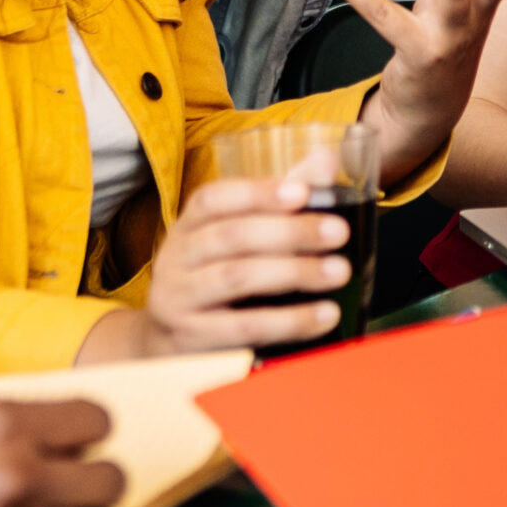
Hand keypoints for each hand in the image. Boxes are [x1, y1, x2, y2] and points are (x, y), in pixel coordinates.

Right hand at [132, 171, 352, 354]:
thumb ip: (281, 199)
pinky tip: (323, 315)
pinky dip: (289, 320)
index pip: (213, 199)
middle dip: (290, 232)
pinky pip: (244, 327)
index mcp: (189, 225)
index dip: (257, 192)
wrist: (167, 348)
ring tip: (339, 271)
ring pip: (236, 278)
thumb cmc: (216, 280)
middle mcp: (177, 258)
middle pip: (231, 236)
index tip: (301, 192)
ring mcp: (179, 299)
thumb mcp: (238, 237)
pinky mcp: (193, 339)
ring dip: (294, 272)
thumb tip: (326, 158)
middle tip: (339, 232)